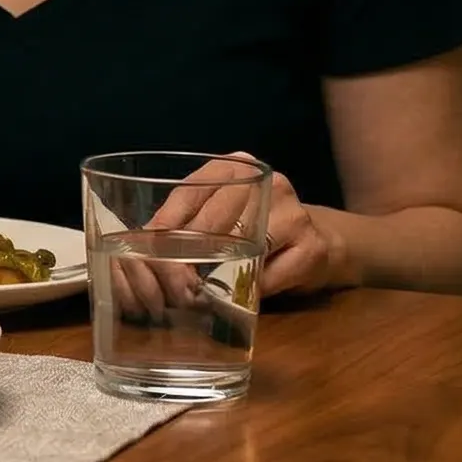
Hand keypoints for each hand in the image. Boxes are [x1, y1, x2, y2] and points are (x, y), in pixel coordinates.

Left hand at [109, 152, 347, 319]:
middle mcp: (268, 182)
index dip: (166, 219)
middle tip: (165, 272)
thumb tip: (140, 246)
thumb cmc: (256, 226)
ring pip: (245, 244)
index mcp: (236, 167)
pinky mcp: (314, 247)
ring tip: (191, 287)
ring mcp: (295, 214)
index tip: (147, 243)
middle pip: (216, 216)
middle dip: (188, 246)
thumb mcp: (222, 214)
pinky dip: (250, 287)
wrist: (320, 242)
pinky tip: (237, 294)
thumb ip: (188, 221)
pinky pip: (271, 273)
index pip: (192, 190)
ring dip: (216, 268)